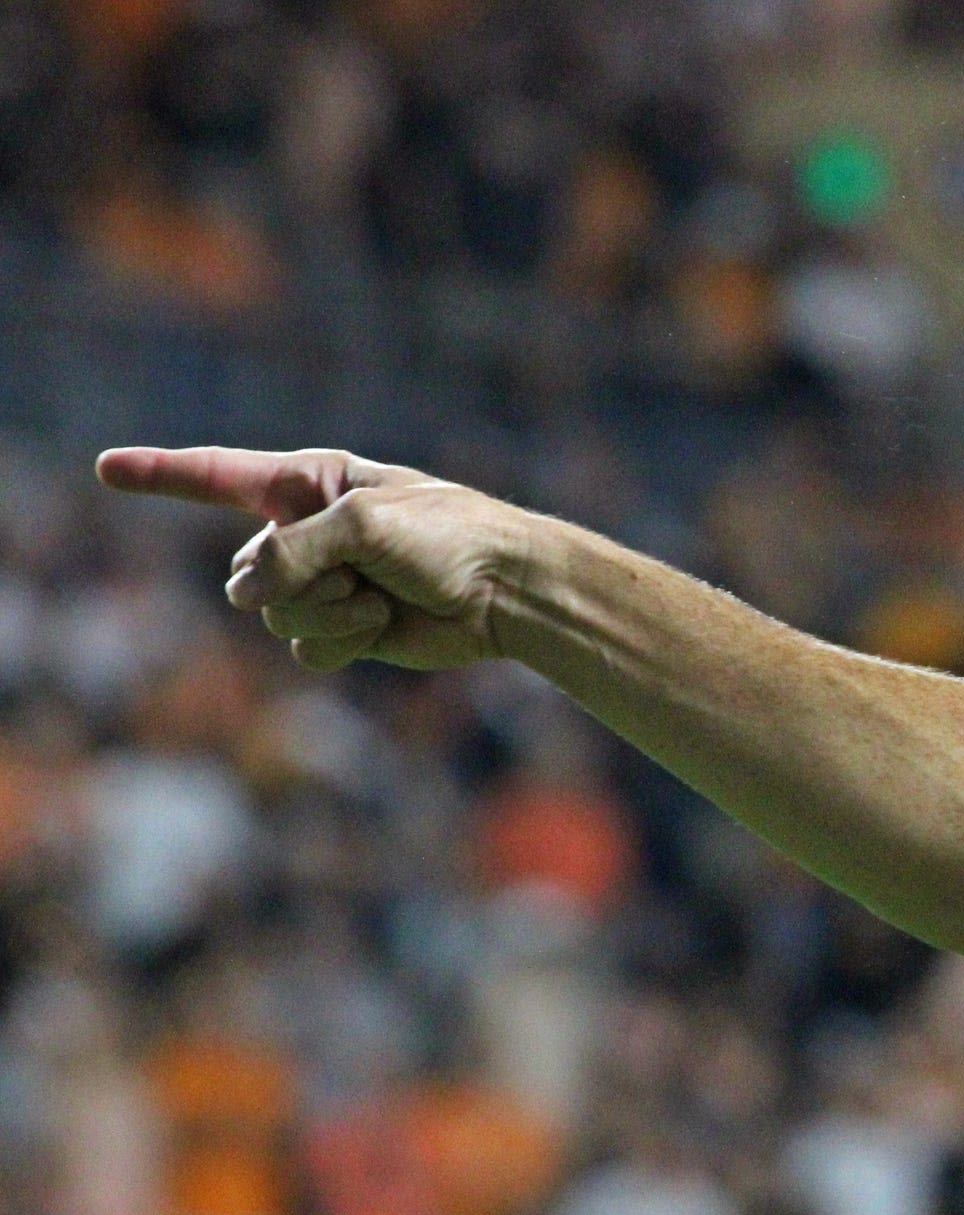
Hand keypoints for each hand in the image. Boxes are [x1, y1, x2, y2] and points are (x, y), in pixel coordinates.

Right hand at [93, 446, 532, 671]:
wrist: (508, 594)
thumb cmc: (451, 539)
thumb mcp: (364, 526)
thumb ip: (292, 555)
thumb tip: (245, 596)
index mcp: (311, 484)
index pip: (219, 477)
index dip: (162, 475)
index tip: (106, 469)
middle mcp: (308, 532)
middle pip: (246, 570)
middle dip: (297, 579)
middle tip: (362, 572)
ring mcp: (324, 584)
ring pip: (272, 614)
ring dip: (327, 611)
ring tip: (380, 596)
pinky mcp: (345, 629)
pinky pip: (303, 646)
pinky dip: (341, 640)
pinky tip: (383, 625)